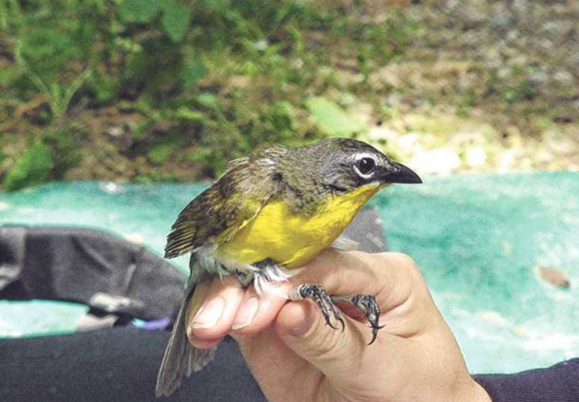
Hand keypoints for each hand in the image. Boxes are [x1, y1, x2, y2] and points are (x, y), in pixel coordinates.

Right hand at [185, 250, 491, 401]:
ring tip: (207, 325)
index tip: (264, 303)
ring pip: (257, 286)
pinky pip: (246, 317)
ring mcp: (305, 302)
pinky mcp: (280, 332)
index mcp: (382, 274)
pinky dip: (220, 317)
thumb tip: (286, 311)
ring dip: (226, 299)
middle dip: (250, 285)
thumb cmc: (418, 394)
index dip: (292, 277)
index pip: (329, 262)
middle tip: (223, 316)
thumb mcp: (386, 370)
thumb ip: (334, 341)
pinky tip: (203, 327)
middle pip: (286, 264)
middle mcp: (339, 279)